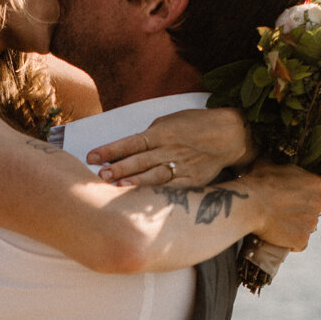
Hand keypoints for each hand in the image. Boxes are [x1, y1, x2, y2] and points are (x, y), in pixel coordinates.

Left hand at [85, 107, 252, 188]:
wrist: (229, 135)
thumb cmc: (194, 126)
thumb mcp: (169, 121)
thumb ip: (149, 135)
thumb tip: (127, 149)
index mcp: (161, 132)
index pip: (130, 142)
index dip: (110, 150)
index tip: (91, 157)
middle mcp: (169, 149)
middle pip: (139, 160)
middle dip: (118, 168)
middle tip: (99, 175)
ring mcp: (181, 166)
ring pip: (154, 175)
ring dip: (135, 181)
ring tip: (117, 186)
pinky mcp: (191, 180)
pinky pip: (171, 187)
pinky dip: (157, 193)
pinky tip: (143, 198)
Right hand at [244, 161, 320, 250]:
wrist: (248, 205)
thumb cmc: (258, 183)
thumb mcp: (270, 166)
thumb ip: (281, 168)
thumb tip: (269, 160)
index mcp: (316, 183)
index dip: (320, 195)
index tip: (307, 197)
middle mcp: (318, 204)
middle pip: (317, 210)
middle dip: (304, 211)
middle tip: (285, 211)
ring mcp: (311, 223)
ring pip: (308, 227)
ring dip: (297, 227)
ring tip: (279, 223)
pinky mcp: (302, 239)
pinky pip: (300, 244)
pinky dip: (292, 243)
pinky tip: (280, 237)